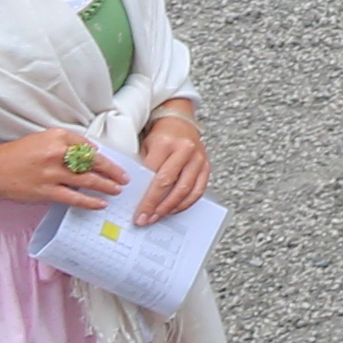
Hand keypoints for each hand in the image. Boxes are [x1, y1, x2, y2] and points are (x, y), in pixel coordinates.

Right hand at [0, 126, 119, 208]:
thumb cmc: (17, 154)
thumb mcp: (42, 139)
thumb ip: (66, 143)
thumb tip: (91, 153)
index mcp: (57, 137)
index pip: (88, 146)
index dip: (103, 156)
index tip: (113, 163)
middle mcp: (56, 153)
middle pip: (93, 163)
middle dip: (112, 171)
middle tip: (125, 178)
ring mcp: (51, 174)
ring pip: (87, 180)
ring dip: (106, 186)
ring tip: (117, 190)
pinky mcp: (46, 191)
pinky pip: (73, 197)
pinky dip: (89, 201)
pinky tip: (100, 204)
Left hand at [129, 101, 211, 225]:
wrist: (180, 123)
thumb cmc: (160, 137)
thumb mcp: (146, 147)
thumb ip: (143, 169)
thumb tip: (135, 196)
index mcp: (166, 144)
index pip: (154, 176)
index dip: (145, 198)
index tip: (138, 213)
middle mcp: (185, 150)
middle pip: (170, 184)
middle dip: (157, 206)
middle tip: (146, 219)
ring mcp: (198, 158)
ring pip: (186, 190)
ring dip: (171, 207)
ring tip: (158, 217)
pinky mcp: (206, 166)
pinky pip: (198, 190)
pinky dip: (186, 203)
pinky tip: (174, 209)